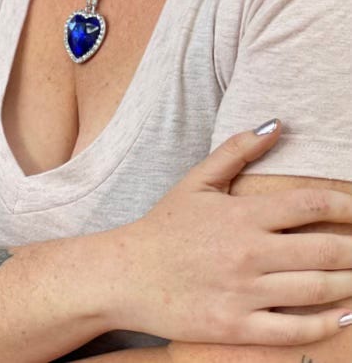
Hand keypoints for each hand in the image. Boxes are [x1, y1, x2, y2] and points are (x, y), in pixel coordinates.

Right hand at [112, 120, 351, 344]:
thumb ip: (236, 152)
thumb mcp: (195, 182)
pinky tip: (344, 315)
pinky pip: (295, 329)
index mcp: (240, 215)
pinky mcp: (237, 326)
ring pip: (318, 289)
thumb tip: (276, 125)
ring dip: (350, 283)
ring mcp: (244, 292)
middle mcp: (247, 252)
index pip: (311, 204)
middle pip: (326, 250)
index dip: (347, 205)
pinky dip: (327, 323)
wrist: (124, 274)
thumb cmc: (163, 227)